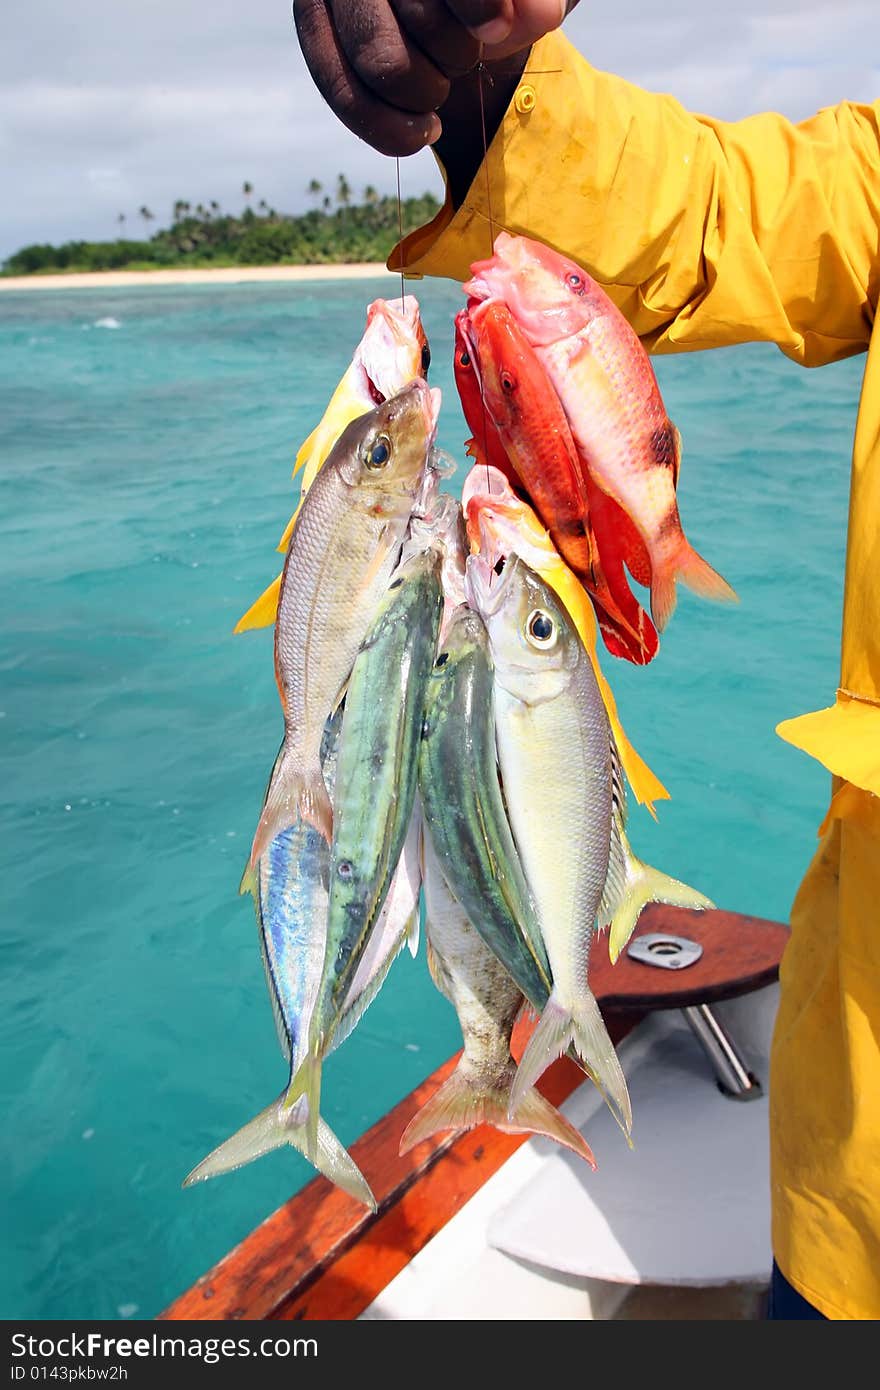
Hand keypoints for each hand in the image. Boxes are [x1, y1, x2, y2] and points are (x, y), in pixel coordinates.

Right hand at [293, 2, 575, 157]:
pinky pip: (343, 93)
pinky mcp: (313, 25)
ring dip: (425, 94)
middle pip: (418, 20)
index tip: (497, 31)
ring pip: (378, 63)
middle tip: (468, 55)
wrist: (456, 4)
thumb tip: (544, 14)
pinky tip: (424, 133)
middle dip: (454, 55)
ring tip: (443, 90)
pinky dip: (390, 129)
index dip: (475, 4)